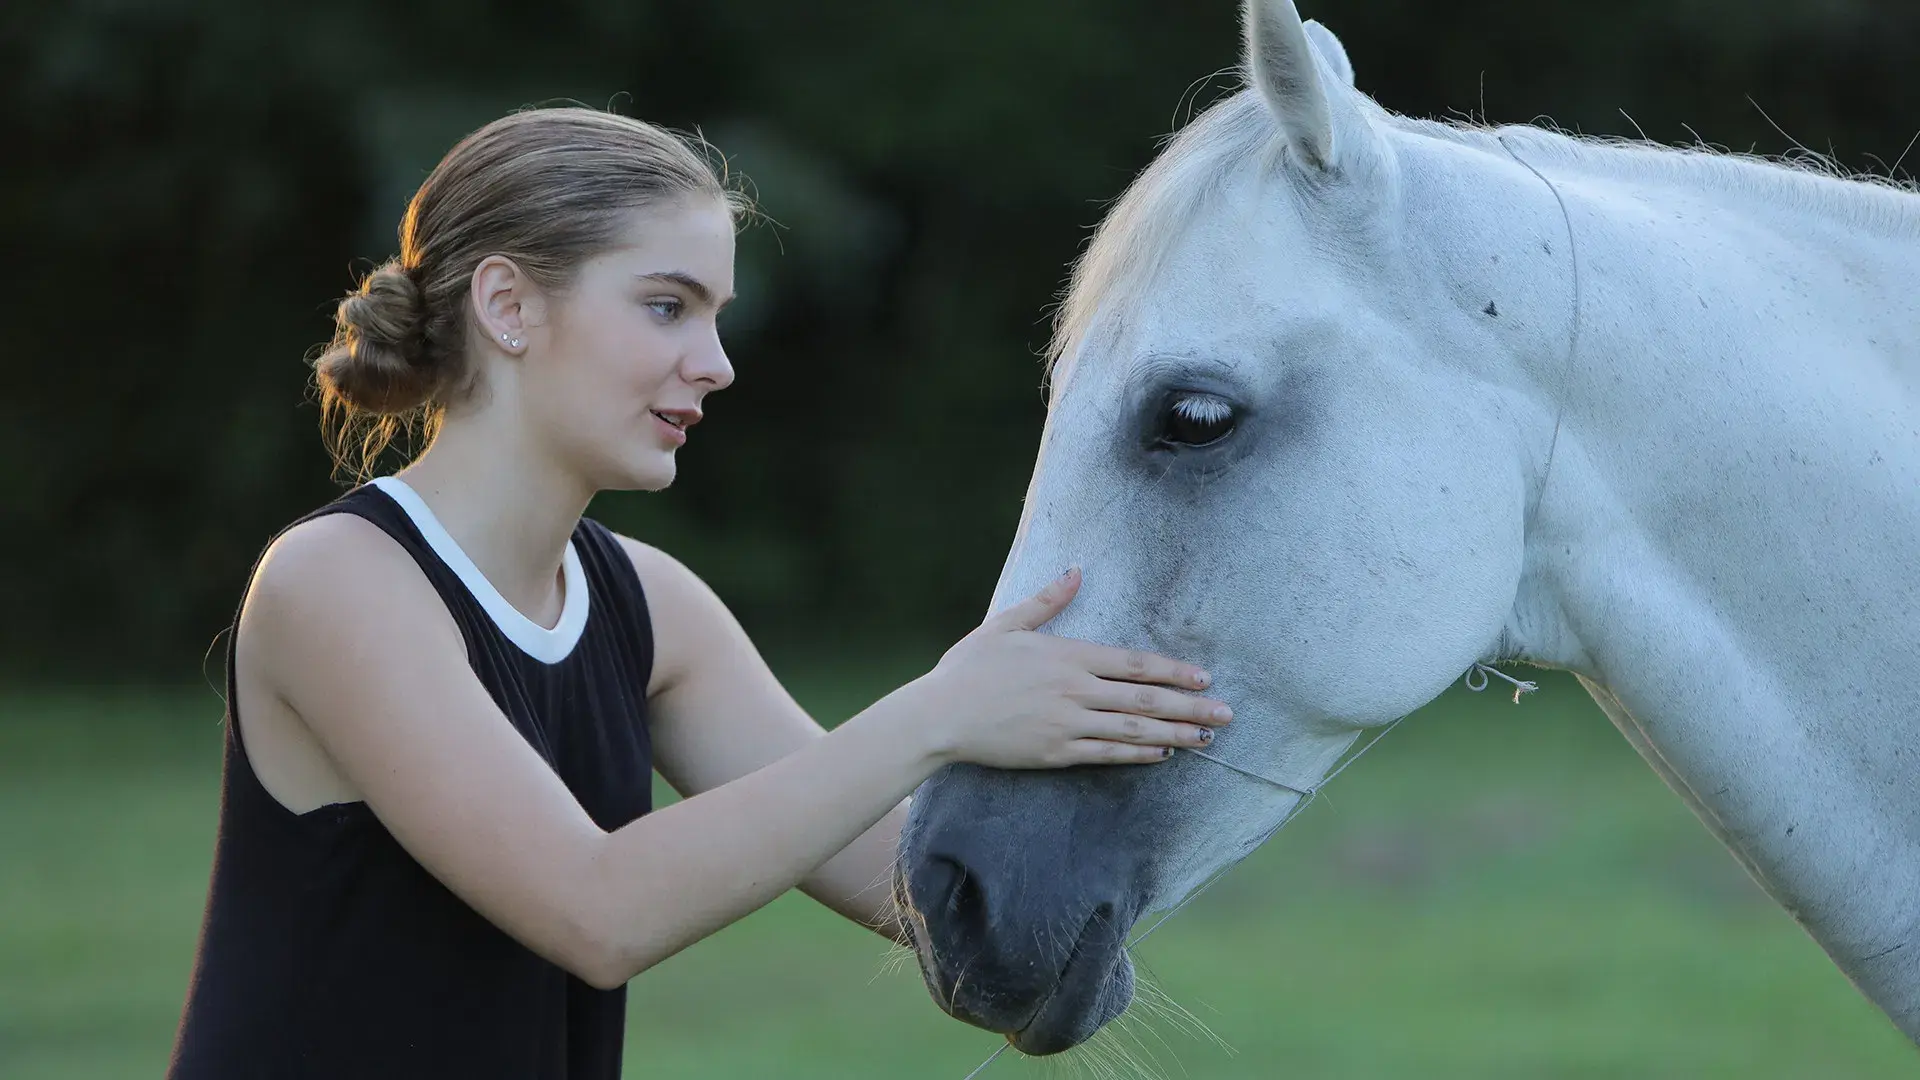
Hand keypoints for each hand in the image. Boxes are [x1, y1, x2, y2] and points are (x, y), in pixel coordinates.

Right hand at [908, 567, 1231, 768]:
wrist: (939, 716)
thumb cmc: (968, 668)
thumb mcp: (1005, 625)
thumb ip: (1046, 601)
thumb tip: (1076, 571)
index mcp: (1067, 656)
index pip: (1133, 663)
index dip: (1172, 671)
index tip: (1203, 676)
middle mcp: (1075, 691)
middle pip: (1144, 700)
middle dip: (1189, 706)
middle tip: (1226, 713)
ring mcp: (1067, 725)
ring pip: (1133, 731)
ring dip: (1174, 732)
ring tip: (1207, 737)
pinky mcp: (1056, 753)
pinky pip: (1107, 754)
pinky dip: (1138, 754)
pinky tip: (1163, 753)